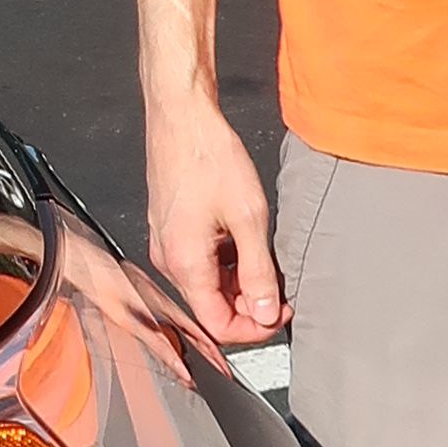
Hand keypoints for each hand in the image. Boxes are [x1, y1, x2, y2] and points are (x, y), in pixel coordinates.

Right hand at [144, 97, 285, 343]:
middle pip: (211, 307)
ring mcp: (166, 244)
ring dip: (238, 282)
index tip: (280, 313)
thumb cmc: (207, 156)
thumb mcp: (248, 217)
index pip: (217, 325)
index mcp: (184, 263)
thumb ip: (258, 271)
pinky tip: (243, 239)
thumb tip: (265, 313)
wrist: (181, 118)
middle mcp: (168, 260)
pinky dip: (225, 262)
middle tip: (281, 286)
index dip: (254, 328)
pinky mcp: (170, 229)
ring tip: (266, 257)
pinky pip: (198, 262)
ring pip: (206, 284)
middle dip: (249, 304)